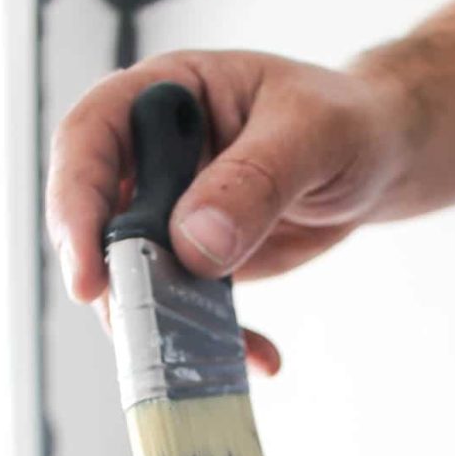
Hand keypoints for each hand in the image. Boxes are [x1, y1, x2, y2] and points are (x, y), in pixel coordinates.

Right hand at [46, 50, 405, 370]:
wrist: (379, 157)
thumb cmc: (345, 120)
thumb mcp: (312, 134)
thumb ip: (256, 180)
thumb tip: (193, 242)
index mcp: (163, 96)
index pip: (89, 141)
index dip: (75, 206)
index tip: (89, 275)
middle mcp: (154, 157)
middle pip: (100, 225)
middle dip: (118, 286)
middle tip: (148, 335)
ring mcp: (172, 213)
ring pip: (137, 278)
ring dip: (165, 327)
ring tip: (212, 359)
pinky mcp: (198, 261)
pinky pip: (186, 308)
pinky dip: (214, 341)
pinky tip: (257, 356)